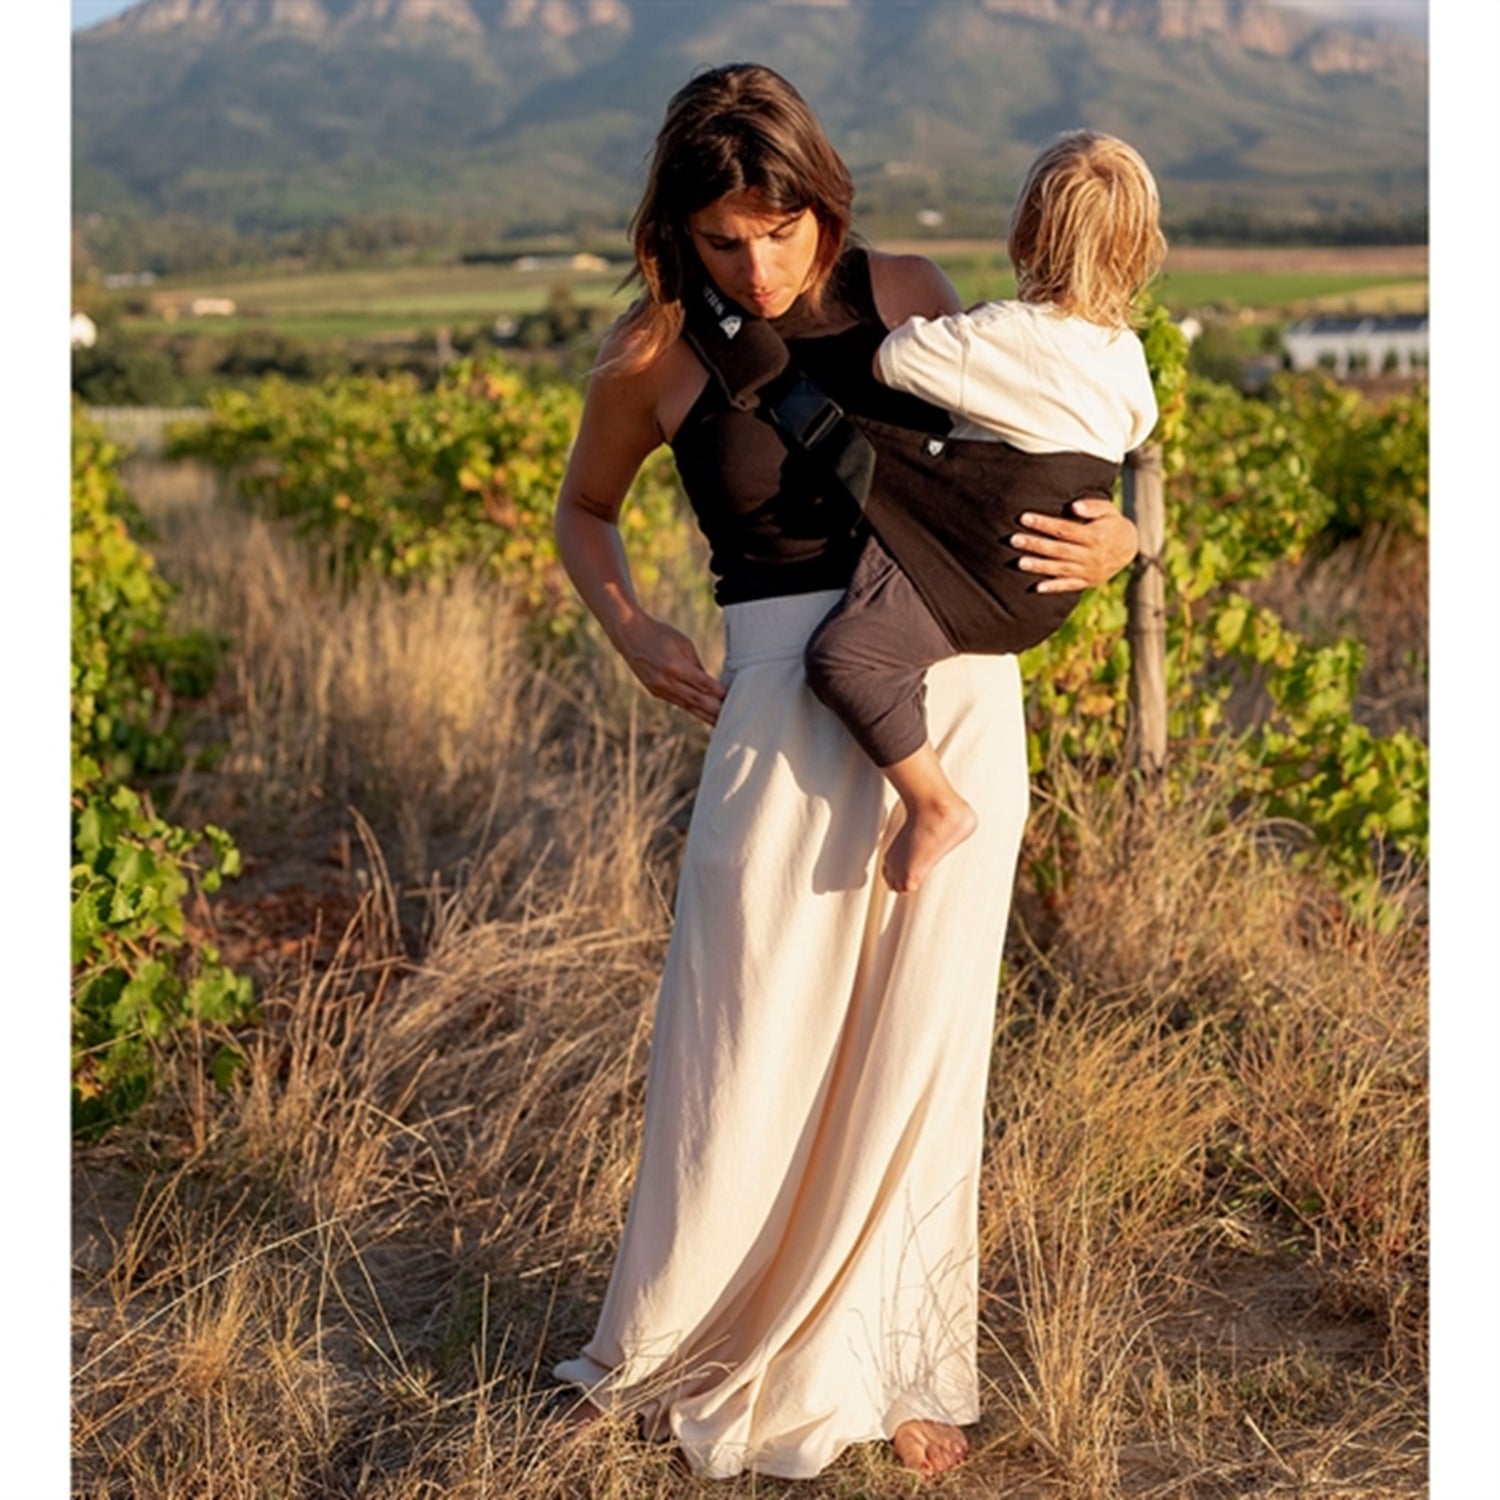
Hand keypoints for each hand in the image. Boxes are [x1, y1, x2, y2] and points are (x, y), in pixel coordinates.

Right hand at [618, 614, 727, 725]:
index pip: (702, 684)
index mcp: (675, 666)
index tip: (733, 698)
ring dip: (705, 715)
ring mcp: (659, 689)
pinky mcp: (655, 692)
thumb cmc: (660, 634)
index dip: (719, 693)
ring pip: (687, 705)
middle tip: (732, 717)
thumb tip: (710, 683)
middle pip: (696, 700)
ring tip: (721, 723)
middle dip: (715, 710)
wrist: (630, 635)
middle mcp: (666, 681)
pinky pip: (678, 703)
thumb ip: (696, 665)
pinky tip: (704, 715)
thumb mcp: (683, 644)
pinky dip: (692, 708)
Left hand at [1010, 497, 1139, 593]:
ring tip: (1019, 562)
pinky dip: (1053, 587)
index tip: (1024, 518)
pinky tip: (1037, 587)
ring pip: (1060, 568)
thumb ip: (1092, 507)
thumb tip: (1074, 507)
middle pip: (1058, 549)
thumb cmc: (1112, 524)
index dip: (1044, 523)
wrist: (1129, 548)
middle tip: (1013, 539)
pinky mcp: (1087, 582)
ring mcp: (1088, 571)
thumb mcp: (1108, 510)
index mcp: (1094, 536)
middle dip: (1035, 544)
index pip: (1064, 529)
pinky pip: (1068, 586)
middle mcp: (1090, 555)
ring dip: (1039, 566)